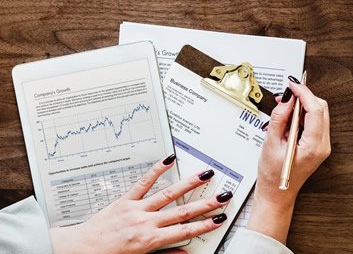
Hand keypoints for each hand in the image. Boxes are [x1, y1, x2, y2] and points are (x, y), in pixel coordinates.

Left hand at [50, 156, 227, 253]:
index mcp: (150, 241)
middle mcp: (145, 223)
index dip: (203, 225)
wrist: (78, 252)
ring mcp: (136, 209)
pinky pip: (143, 183)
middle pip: (182, 212)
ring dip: (188, 184)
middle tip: (222, 196)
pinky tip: (169, 160)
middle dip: (205, 204)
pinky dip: (156, 170)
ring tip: (205, 175)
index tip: (218, 219)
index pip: (184, 231)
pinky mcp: (125, 200)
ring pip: (168, 194)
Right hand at [246, 79, 331, 244]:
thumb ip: (279, 118)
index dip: (304, 93)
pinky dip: (303, 115)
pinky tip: (289, 119)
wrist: (277, 193)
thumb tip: (287, 98)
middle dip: (304, 97)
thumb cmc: (272, 175)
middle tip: (287, 95)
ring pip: (319, 113)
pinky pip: (315, 122)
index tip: (293, 84)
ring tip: (284, 109)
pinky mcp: (318, 144)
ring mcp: (323, 145)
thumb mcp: (271, 144)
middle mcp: (322, 145)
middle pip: (321, 109)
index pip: (315, 110)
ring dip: (303, 106)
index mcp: (313, 146)